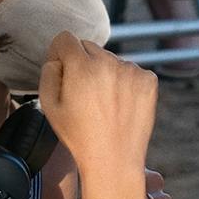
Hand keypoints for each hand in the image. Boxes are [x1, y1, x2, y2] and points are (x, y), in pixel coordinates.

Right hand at [39, 35, 155, 182]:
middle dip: (83, 64)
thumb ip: (49, 72)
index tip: (63, 71)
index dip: (59, 54)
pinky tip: (120, 105)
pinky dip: (125, 83)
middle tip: (84, 94)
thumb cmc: (79, 136)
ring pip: (111, 60)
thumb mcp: (49, 105)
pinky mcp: (148, 80)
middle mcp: (109, 62)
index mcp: (82, 66)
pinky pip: (131, 71)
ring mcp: (132, 70)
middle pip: (89, 47)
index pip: (65, 38)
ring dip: (106, 73)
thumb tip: (58, 58)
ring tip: (104, 104)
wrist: (113, 160)